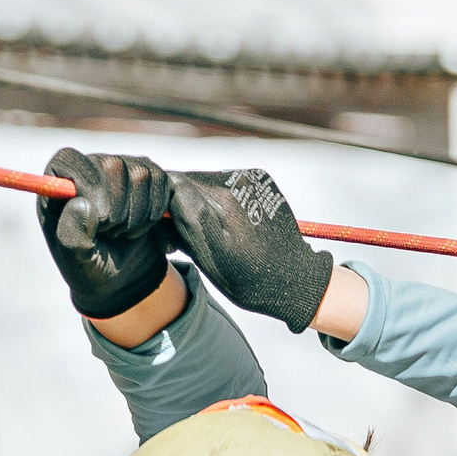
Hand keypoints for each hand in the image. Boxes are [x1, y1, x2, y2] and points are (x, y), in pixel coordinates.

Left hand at [37, 148, 173, 319]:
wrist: (120, 277)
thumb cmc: (90, 268)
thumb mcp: (76, 263)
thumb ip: (71, 237)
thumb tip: (82, 204)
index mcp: (58, 182)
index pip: (71, 160)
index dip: (90, 189)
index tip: (99, 221)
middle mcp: (89, 166)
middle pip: (113, 165)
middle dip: (118, 210)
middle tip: (110, 233)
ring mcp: (120, 167)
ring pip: (141, 174)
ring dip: (137, 215)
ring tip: (122, 232)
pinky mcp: (148, 174)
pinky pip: (161, 183)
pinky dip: (154, 213)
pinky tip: (140, 227)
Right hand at [168, 167, 333, 332]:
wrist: (295, 278)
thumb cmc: (250, 278)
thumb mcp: (208, 258)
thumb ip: (182, 223)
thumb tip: (161, 198)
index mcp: (220, 200)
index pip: (173, 183)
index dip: (163, 202)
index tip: (165, 223)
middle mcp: (236, 180)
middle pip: (189, 180)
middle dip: (181, 202)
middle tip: (186, 231)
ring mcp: (250, 177)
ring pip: (207, 181)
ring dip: (201, 200)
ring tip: (213, 230)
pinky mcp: (260, 179)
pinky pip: (227, 184)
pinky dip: (221, 199)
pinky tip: (232, 223)